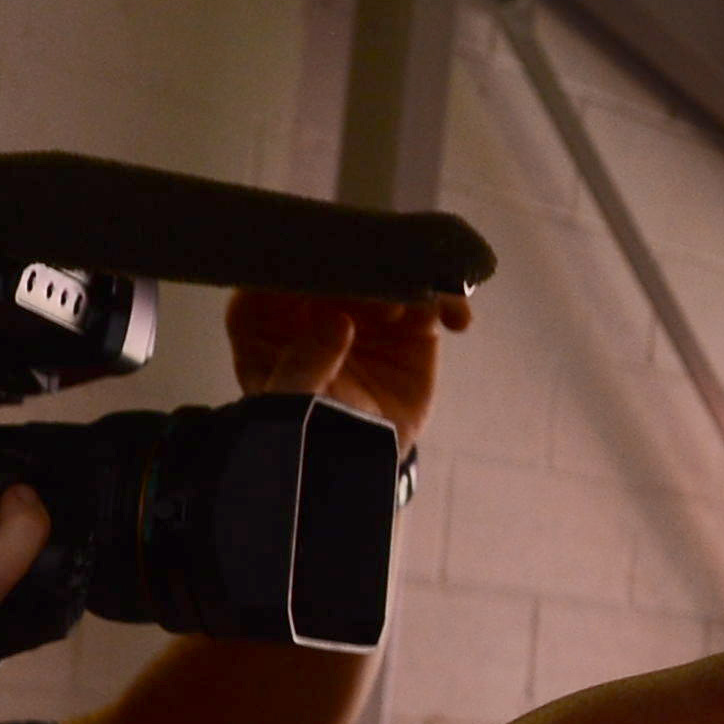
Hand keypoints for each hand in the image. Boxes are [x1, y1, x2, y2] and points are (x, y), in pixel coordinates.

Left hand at [230, 285, 472, 444]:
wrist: (353, 463)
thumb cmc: (305, 431)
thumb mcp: (291, 405)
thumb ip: (304, 364)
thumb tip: (337, 320)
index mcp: (264, 310)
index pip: (281, 267)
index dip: (309, 261)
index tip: (336, 272)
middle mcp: (313, 297)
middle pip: (339, 260)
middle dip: (368, 269)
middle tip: (387, 303)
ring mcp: (363, 306)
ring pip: (390, 270)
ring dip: (412, 281)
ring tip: (418, 317)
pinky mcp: (409, 322)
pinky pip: (433, 298)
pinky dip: (450, 301)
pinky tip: (458, 321)